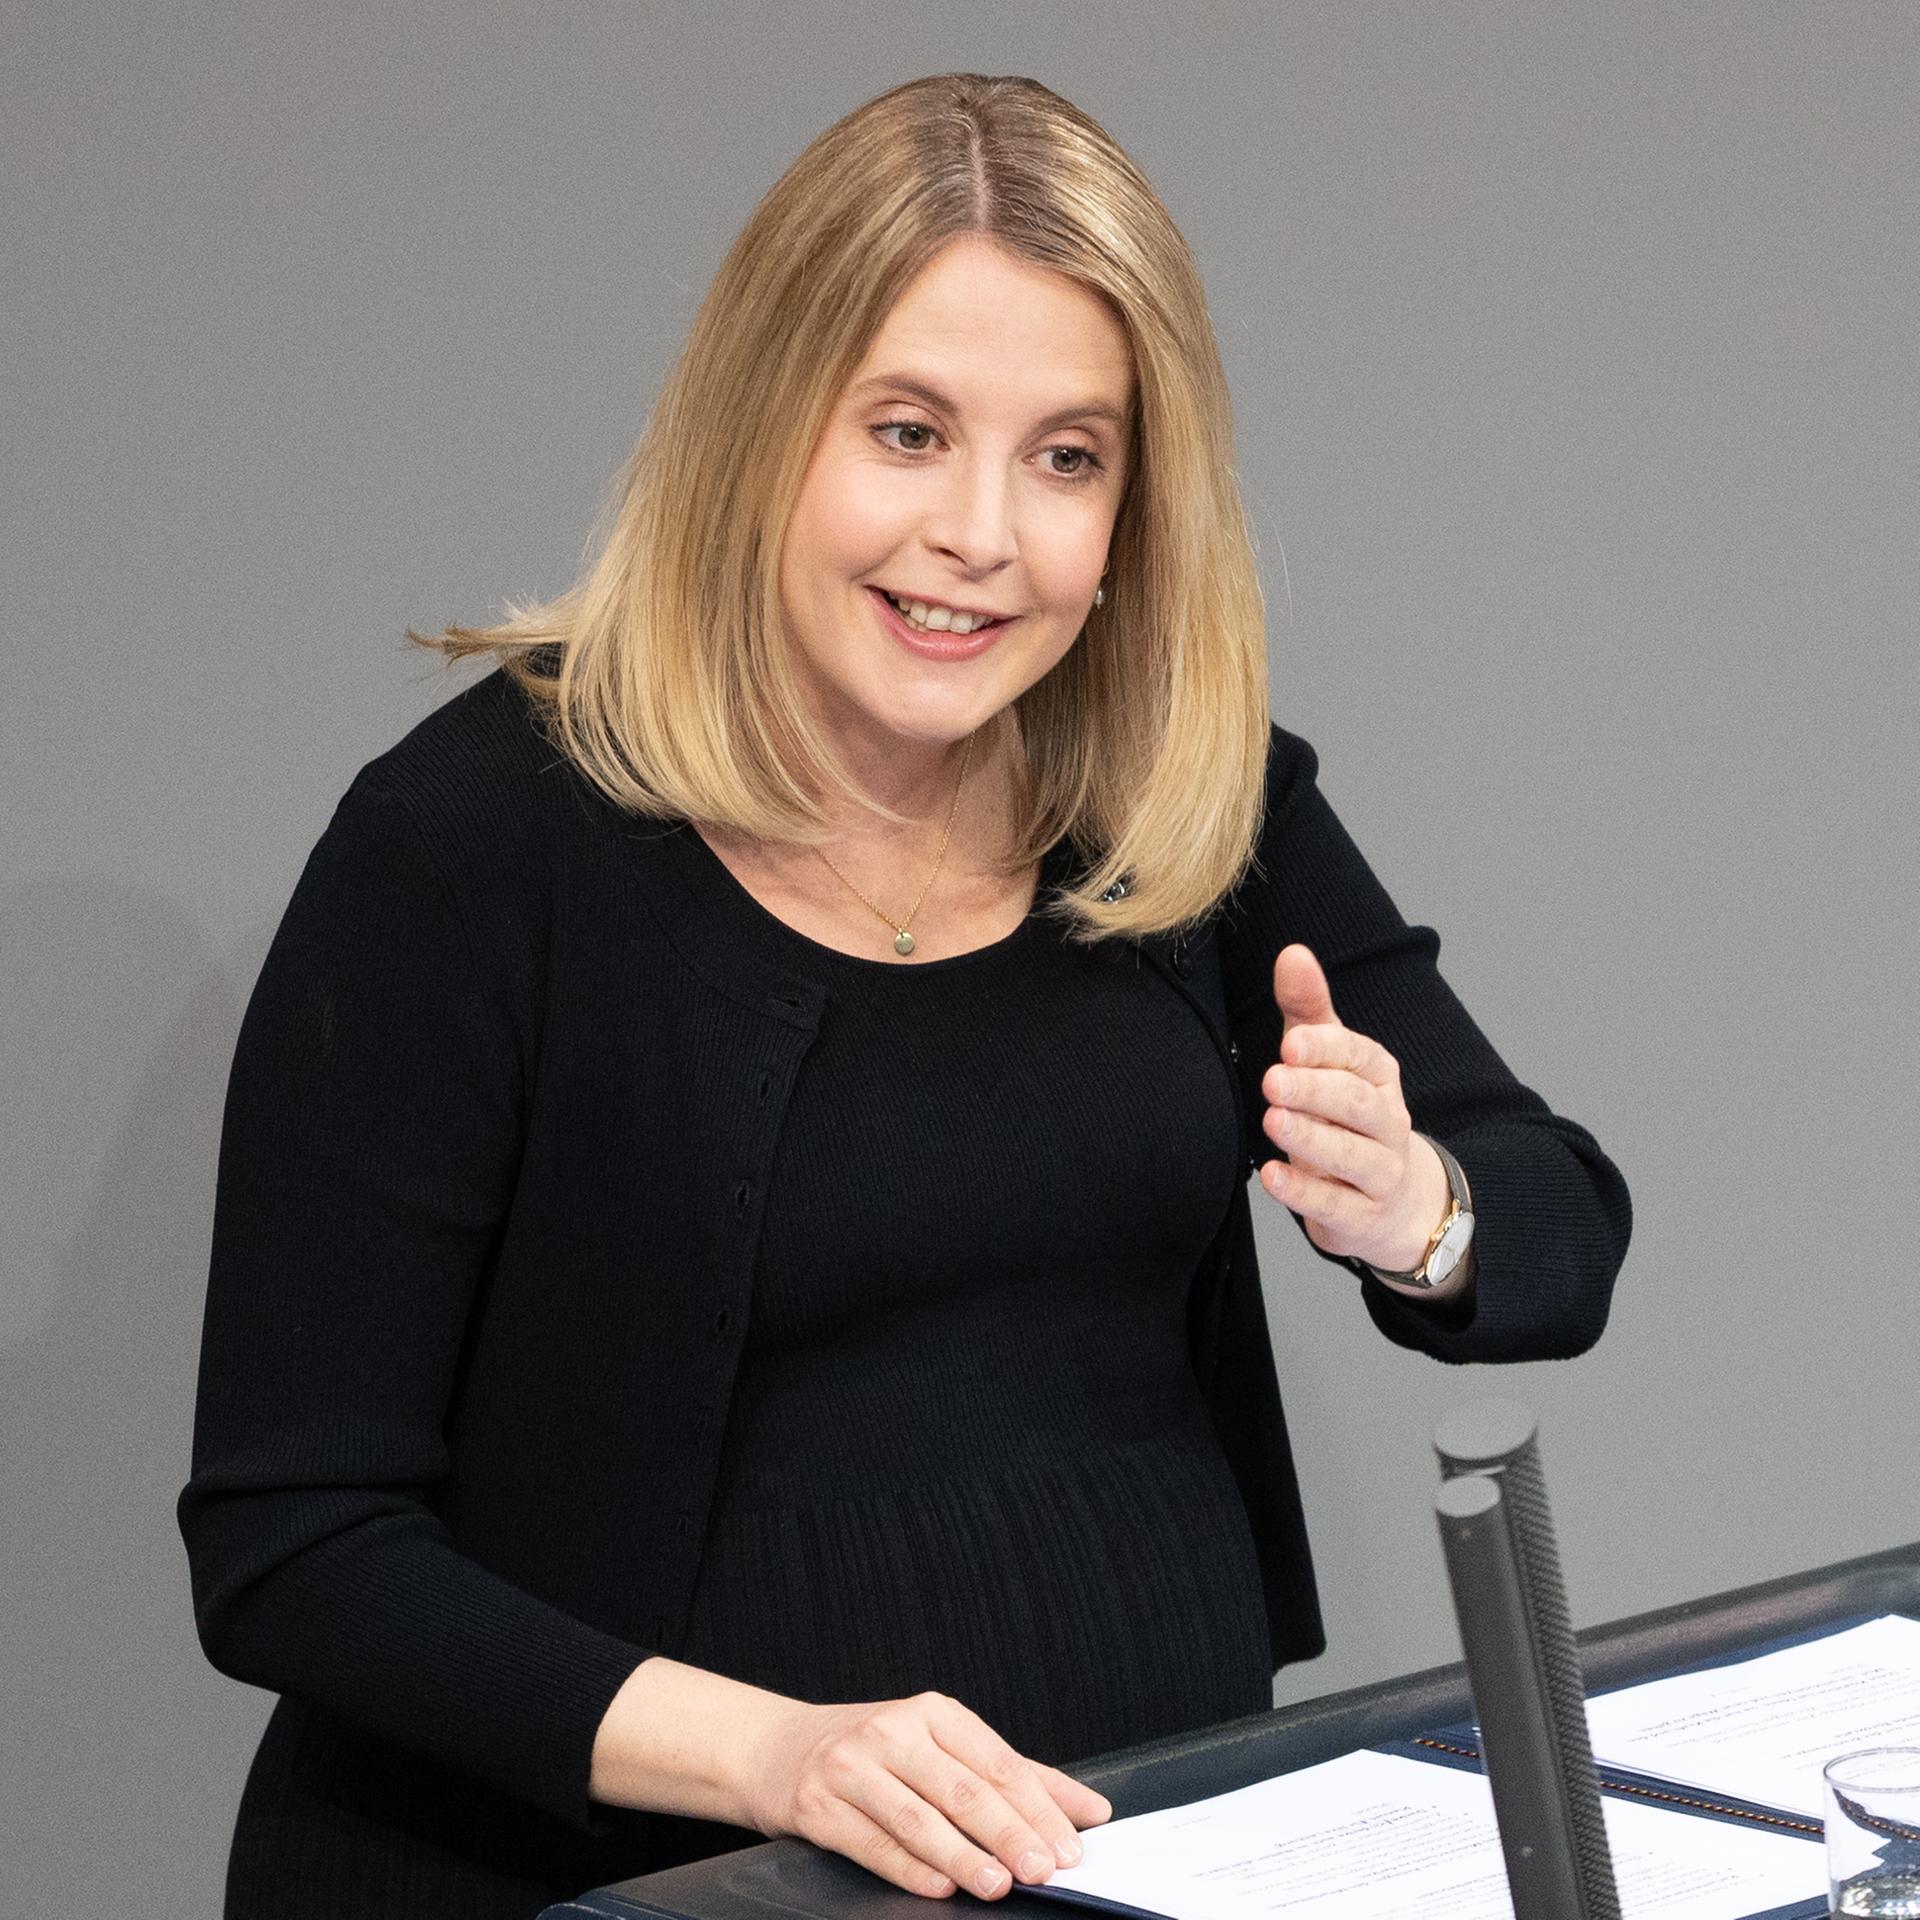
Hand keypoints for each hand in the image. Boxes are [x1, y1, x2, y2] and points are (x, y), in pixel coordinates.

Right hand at [741, 1690, 1112, 1900]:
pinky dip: (909, 1868)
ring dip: (963, 1856)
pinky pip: (871, 1843)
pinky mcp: (818, 1806)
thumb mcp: (940, 1746)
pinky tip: (939, 1886)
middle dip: (1009, 1833)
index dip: (1038, 1806)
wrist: (775, 1748)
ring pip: (918, 1818)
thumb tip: (1087, 1809)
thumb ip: (1014, 1776)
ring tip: (997, 1883)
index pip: (997, 1762)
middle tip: (1042, 1869)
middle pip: (962, 1789)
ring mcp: (852, 1766)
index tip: (1069, 1845)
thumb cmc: (872, 1750)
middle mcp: (893, 1731)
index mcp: (932, 1713)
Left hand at [1257, 943, 1451, 1275]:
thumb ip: (1308, 1009)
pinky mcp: (1362, 1217)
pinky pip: (1336, 1204)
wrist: (1394, 1203)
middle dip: (1315, 1090)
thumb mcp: (1328, 1060)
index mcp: (1379, 1077)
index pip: (1359, 1057)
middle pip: (1357, 1104)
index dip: (1326, 1050)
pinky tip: (1273, 1177)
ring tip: (1273, 1122)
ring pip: (1352, 1155)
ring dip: (1311, 1138)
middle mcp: (1387, 1122)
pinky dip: (1304, 1192)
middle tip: (1273, 1080)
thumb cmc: (1346, 1117)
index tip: (1291, 1042)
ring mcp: (1380, 1173)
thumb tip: (1293, 954)